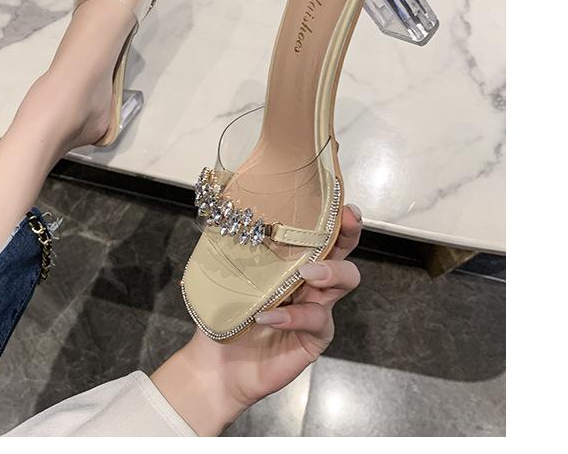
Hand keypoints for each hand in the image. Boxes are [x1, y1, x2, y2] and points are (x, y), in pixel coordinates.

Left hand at [151, 204, 362, 434]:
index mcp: (293, 259)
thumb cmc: (225, 312)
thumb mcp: (229, 274)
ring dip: (329, 271)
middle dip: (349, 234)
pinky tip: (268, 316)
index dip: (335, 217)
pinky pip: (316, 319)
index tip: (339, 204)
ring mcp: (317, 306)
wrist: (219, 363)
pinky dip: (293, 316)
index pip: (319, 232)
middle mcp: (312, 280)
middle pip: (344, 251)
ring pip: (344, 281)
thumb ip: (239, 246)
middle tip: (344, 223)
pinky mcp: (316, 335)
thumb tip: (230, 205)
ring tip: (305, 274)